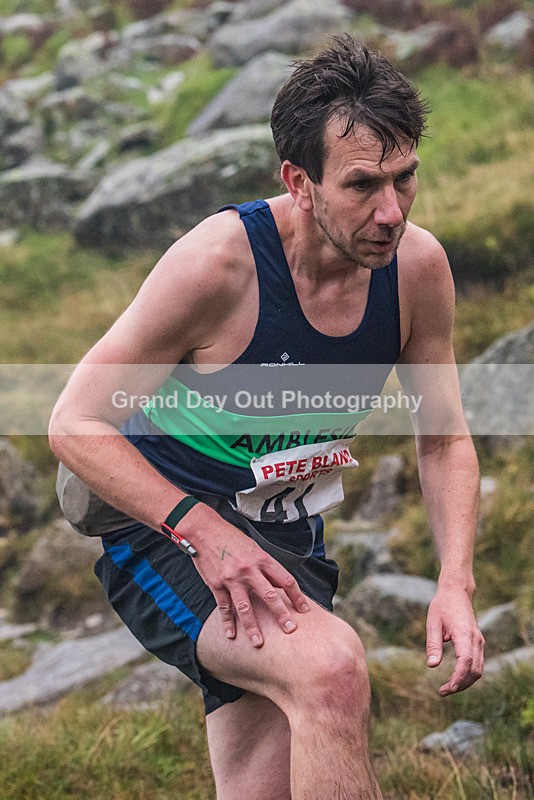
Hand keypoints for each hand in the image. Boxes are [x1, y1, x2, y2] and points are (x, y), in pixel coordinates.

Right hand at [188, 505, 310, 647]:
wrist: (204, 530)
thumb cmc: (231, 538)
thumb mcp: (253, 547)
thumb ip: (265, 566)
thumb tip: (278, 585)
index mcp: (262, 558)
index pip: (286, 580)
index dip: (297, 596)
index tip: (304, 610)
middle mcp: (249, 569)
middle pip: (269, 595)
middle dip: (281, 615)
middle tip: (290, 630)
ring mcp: (232, 578)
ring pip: (245, 607)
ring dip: (252, 627)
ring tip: (258, 643)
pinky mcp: (216, 584)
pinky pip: (224, 607)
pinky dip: (227, 622)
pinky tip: (231, 635)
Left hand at [425, 586, 484, 695]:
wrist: (457, 592)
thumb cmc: (442, 606)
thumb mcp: (433, 622)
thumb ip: (433, 644)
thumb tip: (432, 665)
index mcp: (464, 634)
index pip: (466, 661)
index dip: (459, 678)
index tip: (448, 688)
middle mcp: (476, 639)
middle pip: (474, 670)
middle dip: (461, 685)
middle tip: (442, 691)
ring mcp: (479, 641)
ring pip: (478, 669)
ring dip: (465, 682)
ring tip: (447, 688)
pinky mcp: (478, 643)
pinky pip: (478, 664)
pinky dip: (468, 674)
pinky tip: (454, 678)